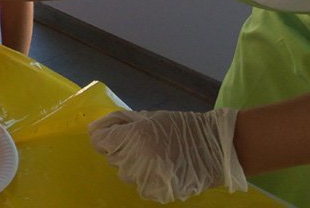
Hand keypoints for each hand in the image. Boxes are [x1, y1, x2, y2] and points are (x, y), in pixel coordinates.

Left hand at [88, 108, 246, 202]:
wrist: (216, 148)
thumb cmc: (180, 127)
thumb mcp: (147, 117)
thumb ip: (119, 122)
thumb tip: (94, 129)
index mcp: (134, 138)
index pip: (99, 141)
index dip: (104, 135)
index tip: (113, 132)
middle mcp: (136, 161)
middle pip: (111, 156)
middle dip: (120, 147)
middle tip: (140, 141)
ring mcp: (147, 180)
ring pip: (124, 172)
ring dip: (132, 163)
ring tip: (152, 154)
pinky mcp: (158, 193)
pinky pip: (140, 185)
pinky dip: (146, 177)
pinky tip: (160, 167)